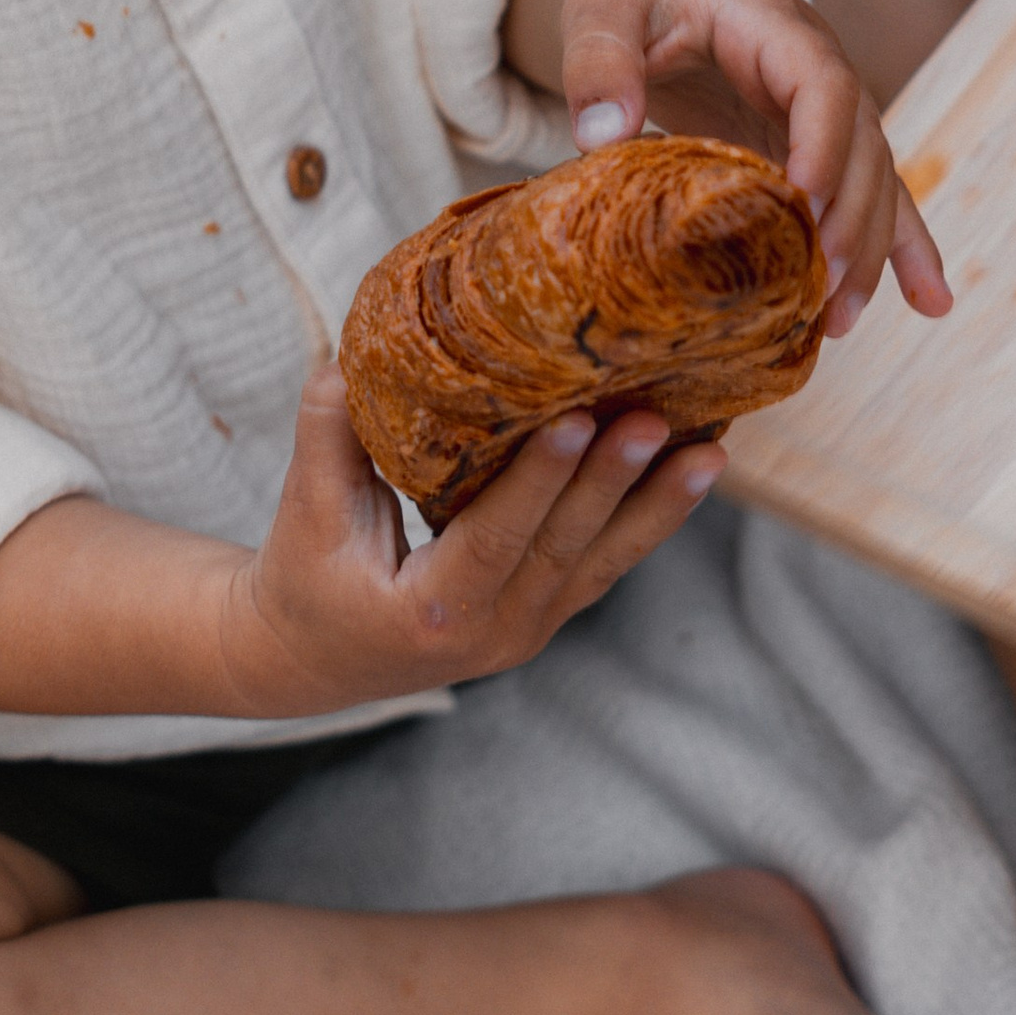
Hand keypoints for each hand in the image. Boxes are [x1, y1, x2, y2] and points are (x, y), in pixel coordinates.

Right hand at [218, 363, 719, 719]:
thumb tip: (354, 354)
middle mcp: (492, 633)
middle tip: (656, 420)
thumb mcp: (305, 510)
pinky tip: (691, 473)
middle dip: (615, 484)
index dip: (539, 482)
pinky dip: (649, 520)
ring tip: (710, 452)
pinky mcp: (546, 614)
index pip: (496, 540)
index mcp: (430, 614)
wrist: (312, 660)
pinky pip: (604, 565)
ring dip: (657, 506)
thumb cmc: (304, 576)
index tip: (578, 420)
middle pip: (564, 550)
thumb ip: (330, 433)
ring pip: (601, 564)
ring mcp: (526, 629)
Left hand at [522, 0, 946, 338]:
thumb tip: (599, 136)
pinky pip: (869, 195)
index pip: (823, 84)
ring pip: (872, 183)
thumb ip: (597, 57)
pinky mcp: (810, 145)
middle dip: (850, 220)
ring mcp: (821, 112)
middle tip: (819, 290)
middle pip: (862, 146)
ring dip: (868, 252)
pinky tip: (931, 303)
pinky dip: (900, 247)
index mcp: (776, 26)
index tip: (805, 205)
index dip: (824, 143)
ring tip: (839, 323)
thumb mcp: (601, 1)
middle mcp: (818, 69)